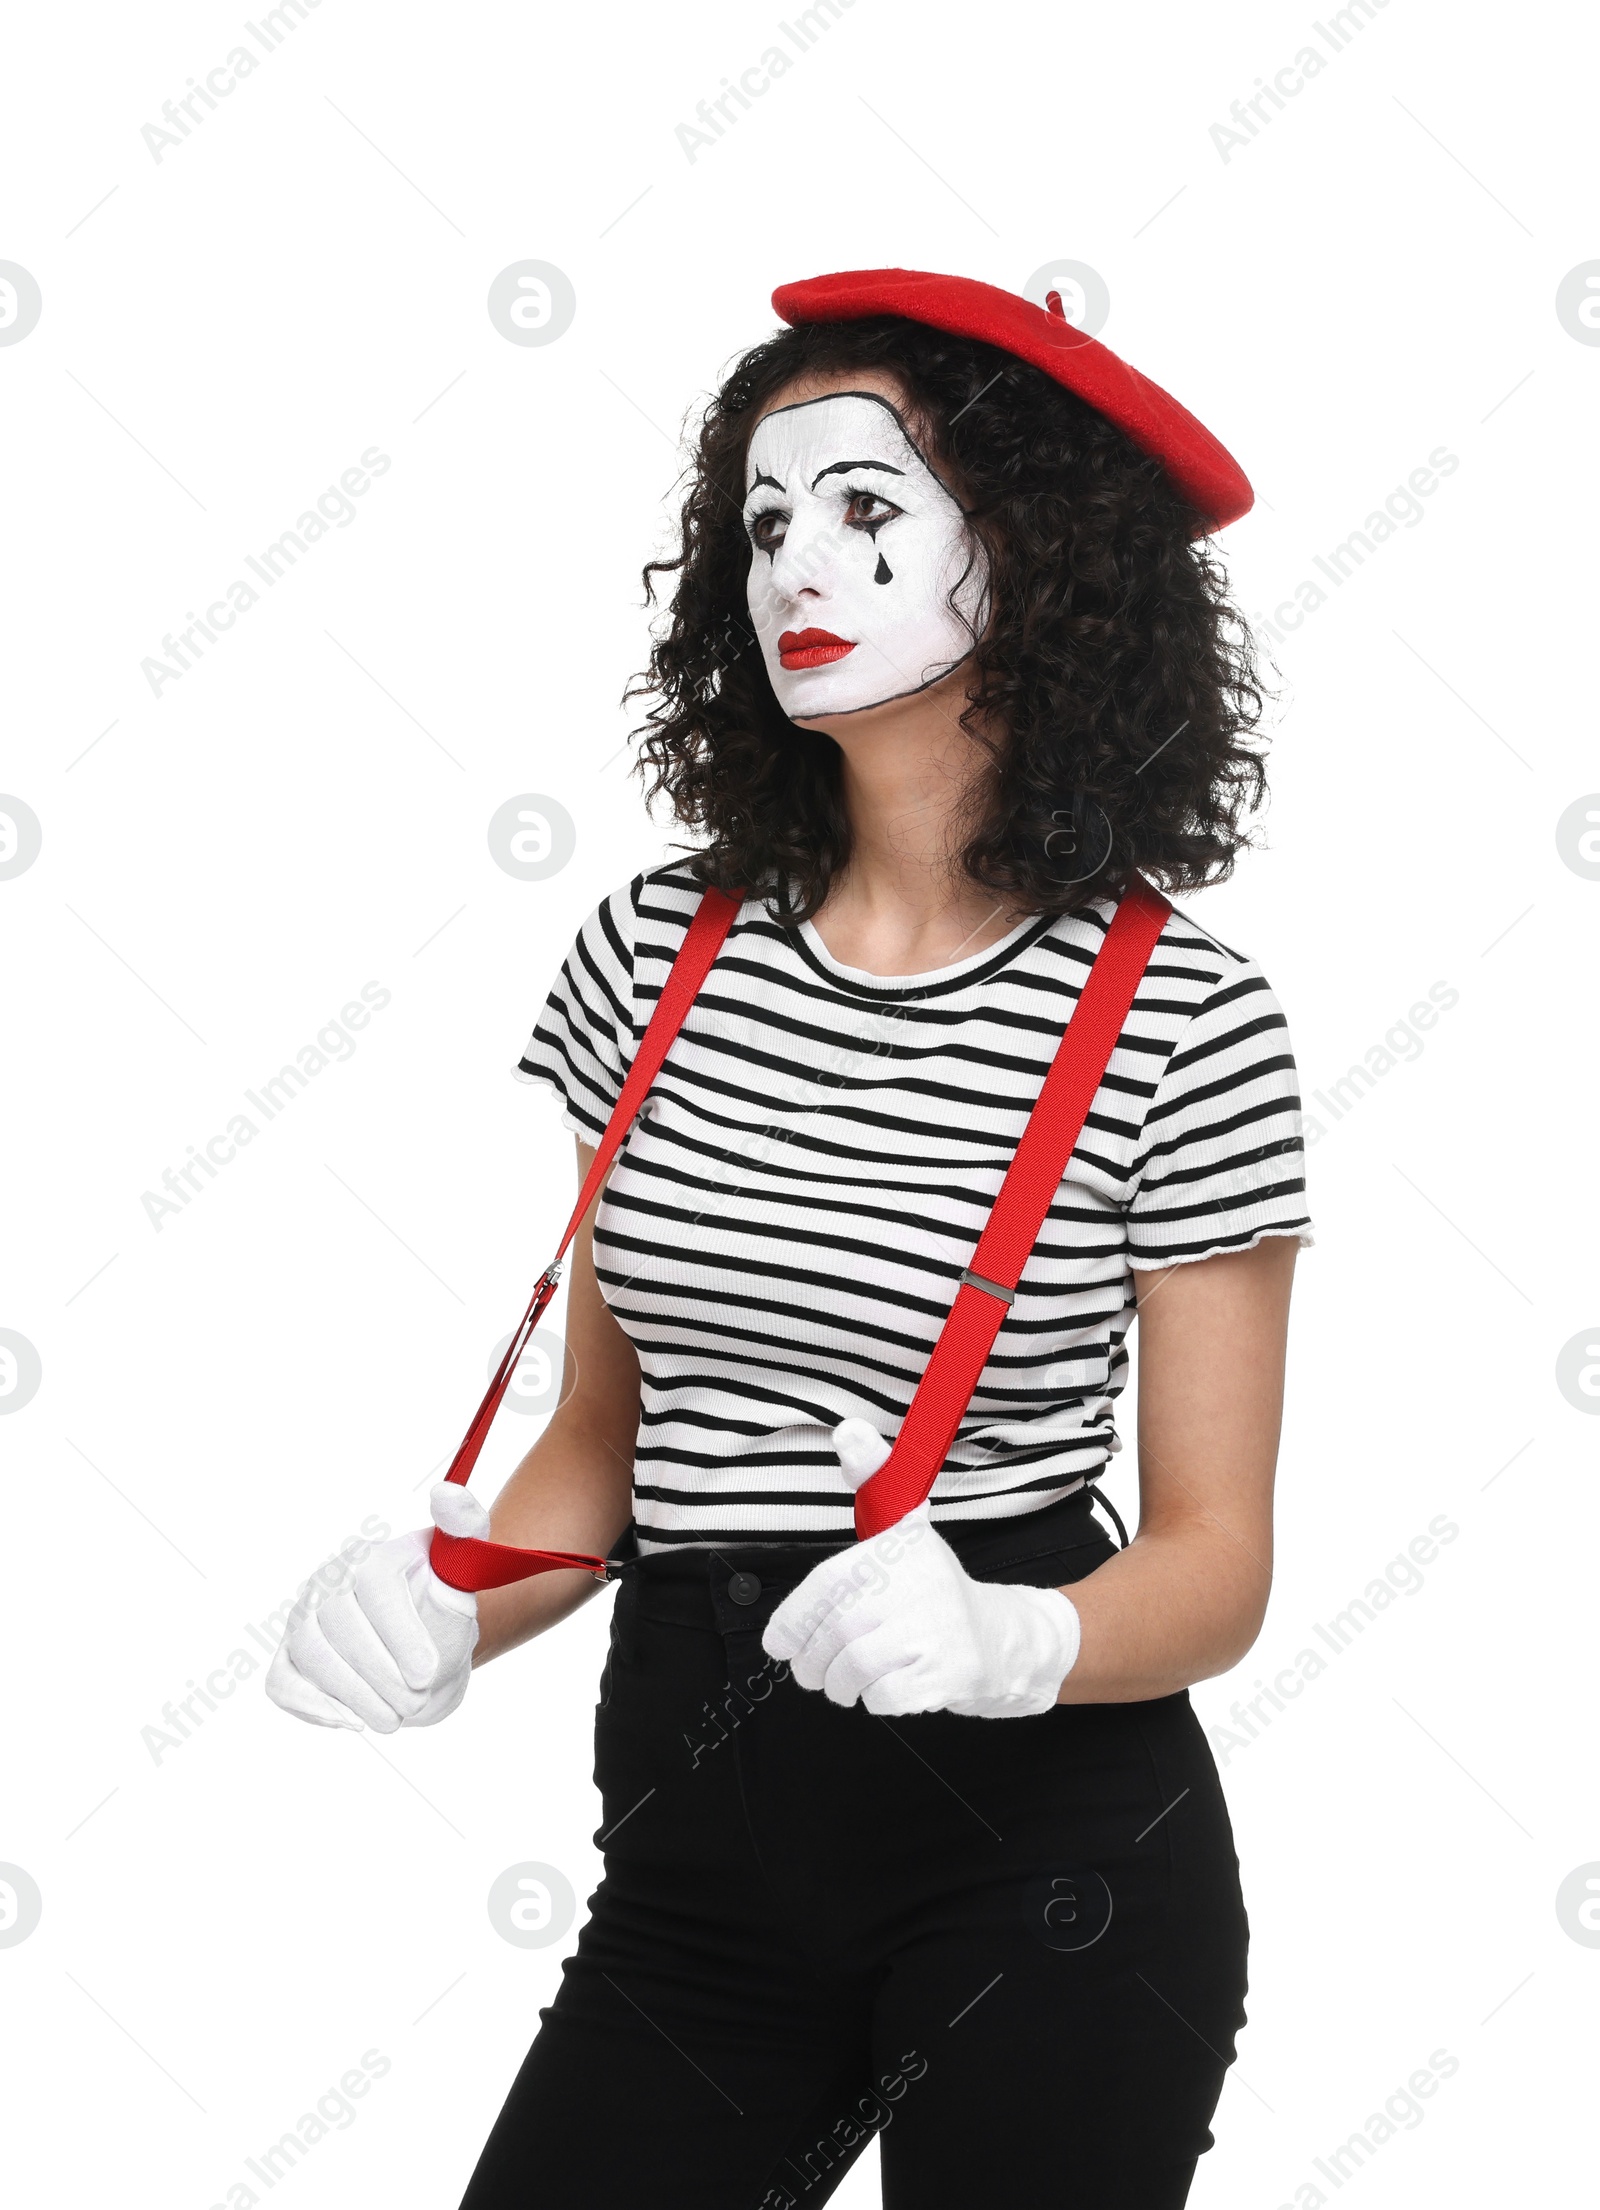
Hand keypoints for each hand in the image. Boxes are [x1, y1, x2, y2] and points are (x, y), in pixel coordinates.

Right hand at [265, 1485, 487, 1732]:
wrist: (422, 1641)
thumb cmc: (441, 1602)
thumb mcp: (465, 1567)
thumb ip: (466, 1528)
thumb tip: (448, 1494)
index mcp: (369, 1555)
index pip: (375, 1587)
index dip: (400, 1634)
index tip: (427, 1673)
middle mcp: (327, 1580)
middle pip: (339, 1623)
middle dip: (380, 1672)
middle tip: (414, 1700)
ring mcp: (301, 1618)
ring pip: (310, 1654)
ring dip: (353, 1694)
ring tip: (393, 1717)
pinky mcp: (287, 1656)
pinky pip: (282, 1682)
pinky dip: (313, 1706)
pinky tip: (353, 1719)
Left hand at [762, 1421, 1080, 1717]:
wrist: (999, 1638)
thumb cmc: (930, 1586)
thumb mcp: (899, 1526)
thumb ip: (871, 1478)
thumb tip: (848, 1428)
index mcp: (896, 1548)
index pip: (825, 1586)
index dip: (795, 1619)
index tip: (779, 1644)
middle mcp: (917, 1584)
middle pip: (835, 1636)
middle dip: (815, 1663)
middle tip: (817, 1670)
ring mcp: (935, 1630)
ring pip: (854, 1671)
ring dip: (843, 1685)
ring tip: (850, 1680)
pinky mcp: (949, 1672)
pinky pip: (884, 1697)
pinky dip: (877, 1700)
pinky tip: (890, 1686)